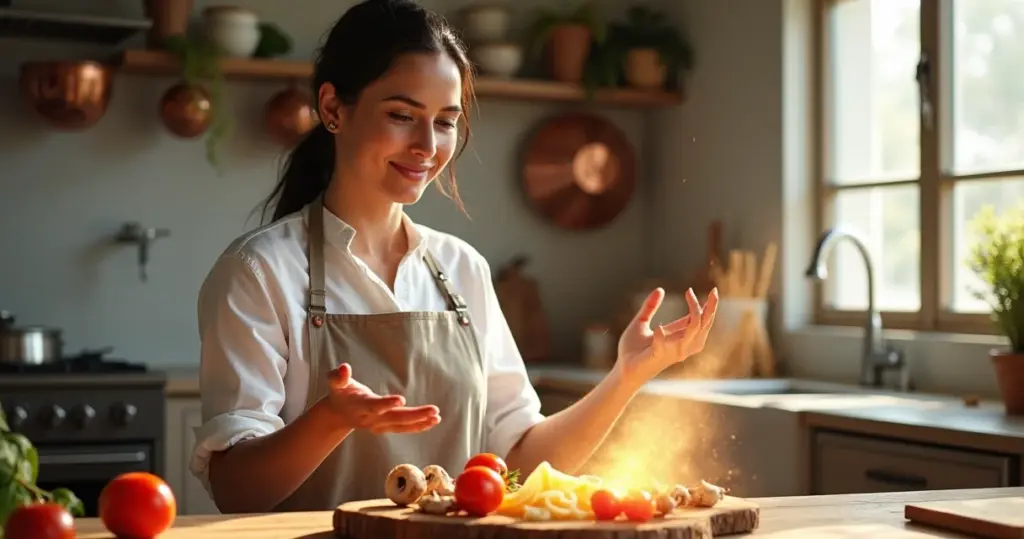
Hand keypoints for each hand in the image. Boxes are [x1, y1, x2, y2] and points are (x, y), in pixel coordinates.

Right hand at [324, 363, 440, 434]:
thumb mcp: (335, 382)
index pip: (374, 406)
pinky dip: (418, 426)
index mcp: (359, 406)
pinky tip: (433, 421)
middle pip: (394, 418)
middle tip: (433, 410)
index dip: (386, 403)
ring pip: (401, 425)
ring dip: (420, 422)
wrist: (338, 414)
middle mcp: (370, 418)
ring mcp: (378, 425)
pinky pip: (404, 428)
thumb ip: (338, 376)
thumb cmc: (340, 393)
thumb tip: (344, 368)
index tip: (402, 399)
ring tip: (437, 417)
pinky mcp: (385, 427)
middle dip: (415, 415)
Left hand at [615, 287, 719, 384]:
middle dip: (710, 309)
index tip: (713, 291)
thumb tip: (660, 289)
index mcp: (678, 336)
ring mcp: (670, 352)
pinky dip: (661, 338)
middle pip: (703, 326)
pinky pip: (663, 347)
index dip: (708, 307)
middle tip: (714, 292)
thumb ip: (650, 307)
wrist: (623, 370)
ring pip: (692, 333)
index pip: (699, 321)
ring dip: (694, 315)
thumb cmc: (633, 349)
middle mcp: (680, 345)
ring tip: (690, 295)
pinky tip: (658, 328)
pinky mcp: (656, 357)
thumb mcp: (641, 323)